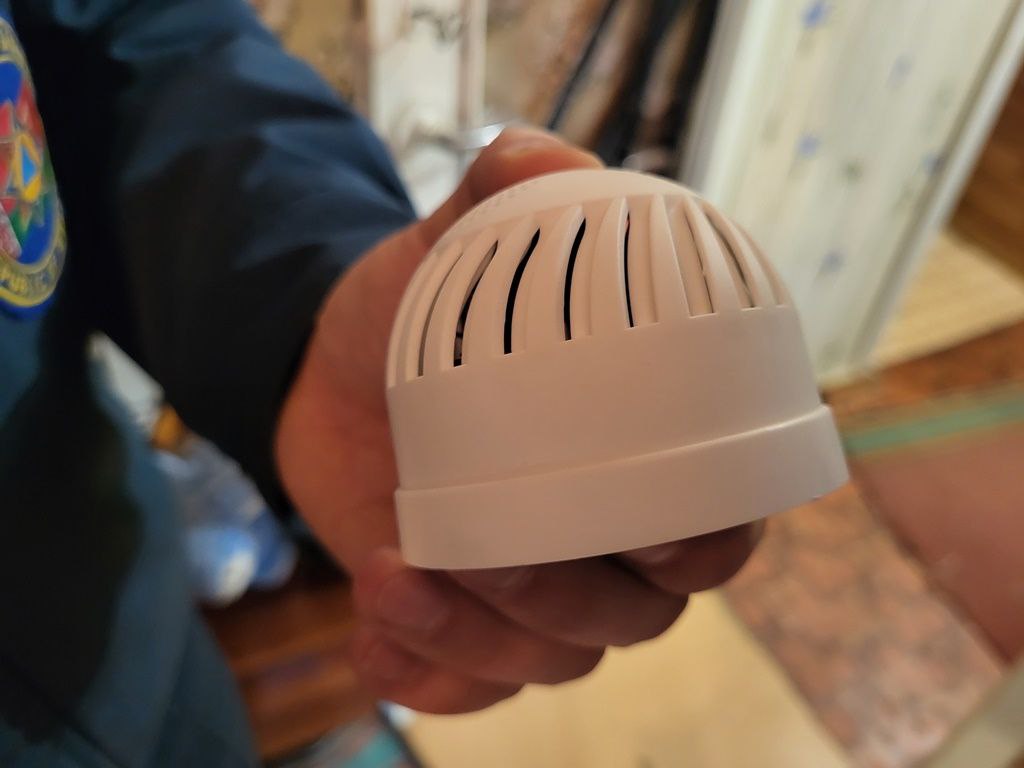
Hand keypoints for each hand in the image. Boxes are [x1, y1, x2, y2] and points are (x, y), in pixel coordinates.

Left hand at [275, 128, 761, 713]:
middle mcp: (611, 544)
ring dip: (476, 636)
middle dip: (566, 597)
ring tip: (391, 569)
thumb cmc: (421, 315)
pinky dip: (424, 678)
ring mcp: (540, 597)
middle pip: (636, 616)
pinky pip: (469, 689)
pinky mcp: (467, 631)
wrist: (334, 373)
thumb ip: (502, 197)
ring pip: (551, 660)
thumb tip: (539, 156)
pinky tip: (370, 637)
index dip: (701, 542)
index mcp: (649, 461)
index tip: (645, 525)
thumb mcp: (453, 250)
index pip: (717, 528)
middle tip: (477, 545)